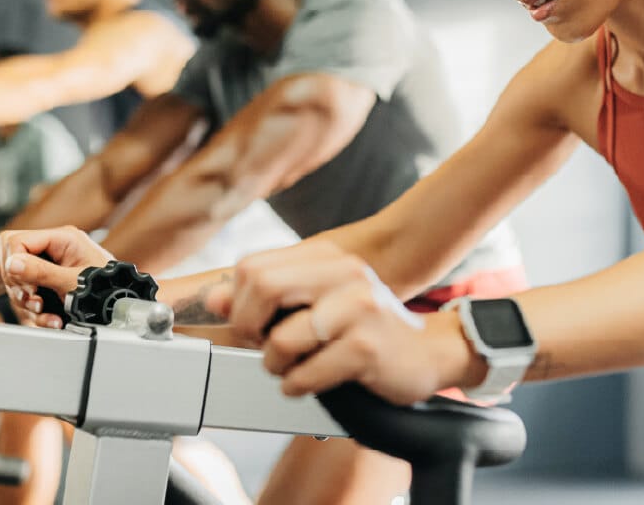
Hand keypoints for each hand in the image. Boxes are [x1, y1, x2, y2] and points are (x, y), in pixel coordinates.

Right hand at [0, 226, 113, 327]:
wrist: (122, 307)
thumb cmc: (108, 288)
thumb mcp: (73, 281)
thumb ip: (42, 272)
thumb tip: (13, 263)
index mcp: (62, 238)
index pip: (16, 240)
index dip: (14, 264)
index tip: (27, 285)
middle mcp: (54, 249)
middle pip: (12, 262)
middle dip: (20, 287)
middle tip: (36, 300)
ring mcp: (50, 267)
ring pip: (18, 284)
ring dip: (28, 304)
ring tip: (46, 312)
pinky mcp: (48, 285)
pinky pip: (28, 297)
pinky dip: (35, 313)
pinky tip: (51, 320)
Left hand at [207, 242, 462, 404]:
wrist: (428, 353)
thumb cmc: (368, 331)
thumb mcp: (319, 304)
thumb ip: (269, 297)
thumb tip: (215, 299)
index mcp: (328, 257)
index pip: (252, 267)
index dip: (240, 302)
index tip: (253, 323)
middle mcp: (345, 273)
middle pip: (261, 288)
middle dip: (250, 328)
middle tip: (265, 346)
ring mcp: (359, 308)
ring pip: (281, 338)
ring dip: (276, 365)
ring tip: (294, 368)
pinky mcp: (367, 347)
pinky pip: (306, 373)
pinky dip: (298, 386)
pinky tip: (312, 382)